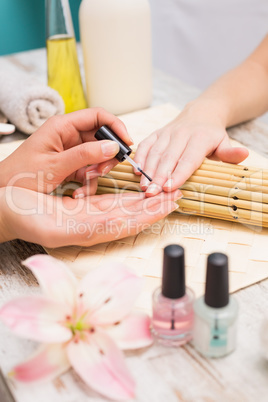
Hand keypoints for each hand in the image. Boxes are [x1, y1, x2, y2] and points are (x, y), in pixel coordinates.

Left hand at [0, 108, 131, 197]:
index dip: (115, 126)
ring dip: (97, 172)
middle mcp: (69, 136)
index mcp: (62, 126)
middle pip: (102, 138)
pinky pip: (90, 171)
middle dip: (106, 156)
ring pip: (98, 157)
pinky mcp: (71, 167)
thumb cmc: (21, 175)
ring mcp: (71, 152)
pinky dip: (88, 183)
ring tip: (84, 182)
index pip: (98, 116)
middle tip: (102, 171)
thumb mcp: (55, 166)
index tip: (126, 143)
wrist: (5, 192)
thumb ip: (85, 155)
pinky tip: (78, 192)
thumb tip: (113, 147)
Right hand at [0, 187, 180, 246]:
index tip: (172, 203)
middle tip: (178, 192)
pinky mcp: (84, 206)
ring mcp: (90, 216)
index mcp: (90, 231)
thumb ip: (86, 228)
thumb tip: (116, 226)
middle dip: (156, 205)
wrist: (6, 211)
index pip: (130, 223)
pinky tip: (138, 191)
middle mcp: (94, 225)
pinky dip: (128, 196)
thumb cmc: (24, 217)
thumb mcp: (54, 226)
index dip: (152, 214)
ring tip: (166, 191)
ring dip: (147, 200)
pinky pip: (112, 201)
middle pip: (133, 216)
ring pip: (126, 208)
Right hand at [134, 101, 248, 196]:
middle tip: (151, 193)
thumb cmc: (212, 135)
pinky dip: (140, 158)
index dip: (178, 174)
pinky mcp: (157, 133)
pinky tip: (136, 171)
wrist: (201, 113)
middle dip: (158, 176)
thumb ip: (230, 152)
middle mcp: (181, 134)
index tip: (169, 188)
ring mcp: (167, 132)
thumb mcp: (224, 142)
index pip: (188, 159)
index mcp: (200, 138)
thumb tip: (243, 155)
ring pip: (155, 152)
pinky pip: (146, 145)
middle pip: (168, 158)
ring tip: (143, 186)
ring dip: (147, 170)